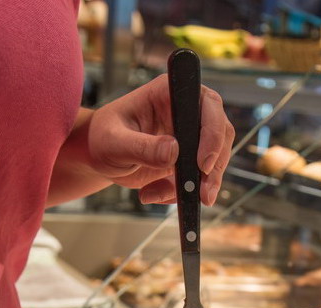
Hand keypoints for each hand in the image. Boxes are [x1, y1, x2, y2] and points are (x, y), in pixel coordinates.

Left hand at [86, 74, 233, 205]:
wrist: (100, 156)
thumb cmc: (103, 138)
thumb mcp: (115, 143)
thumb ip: (142, 147)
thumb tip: (173, 152)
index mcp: (170, 94)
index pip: (207, 103)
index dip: (212, 131)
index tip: (203, 163)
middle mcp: (186, 112)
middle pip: (221, 132)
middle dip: (216, 165)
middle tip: (204, 193)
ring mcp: (191, 136)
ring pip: (217, 158)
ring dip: (207, 184)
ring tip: (187, 200)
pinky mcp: (189, 160)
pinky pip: (200, 178)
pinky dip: (186, 194)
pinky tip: (154, 194)